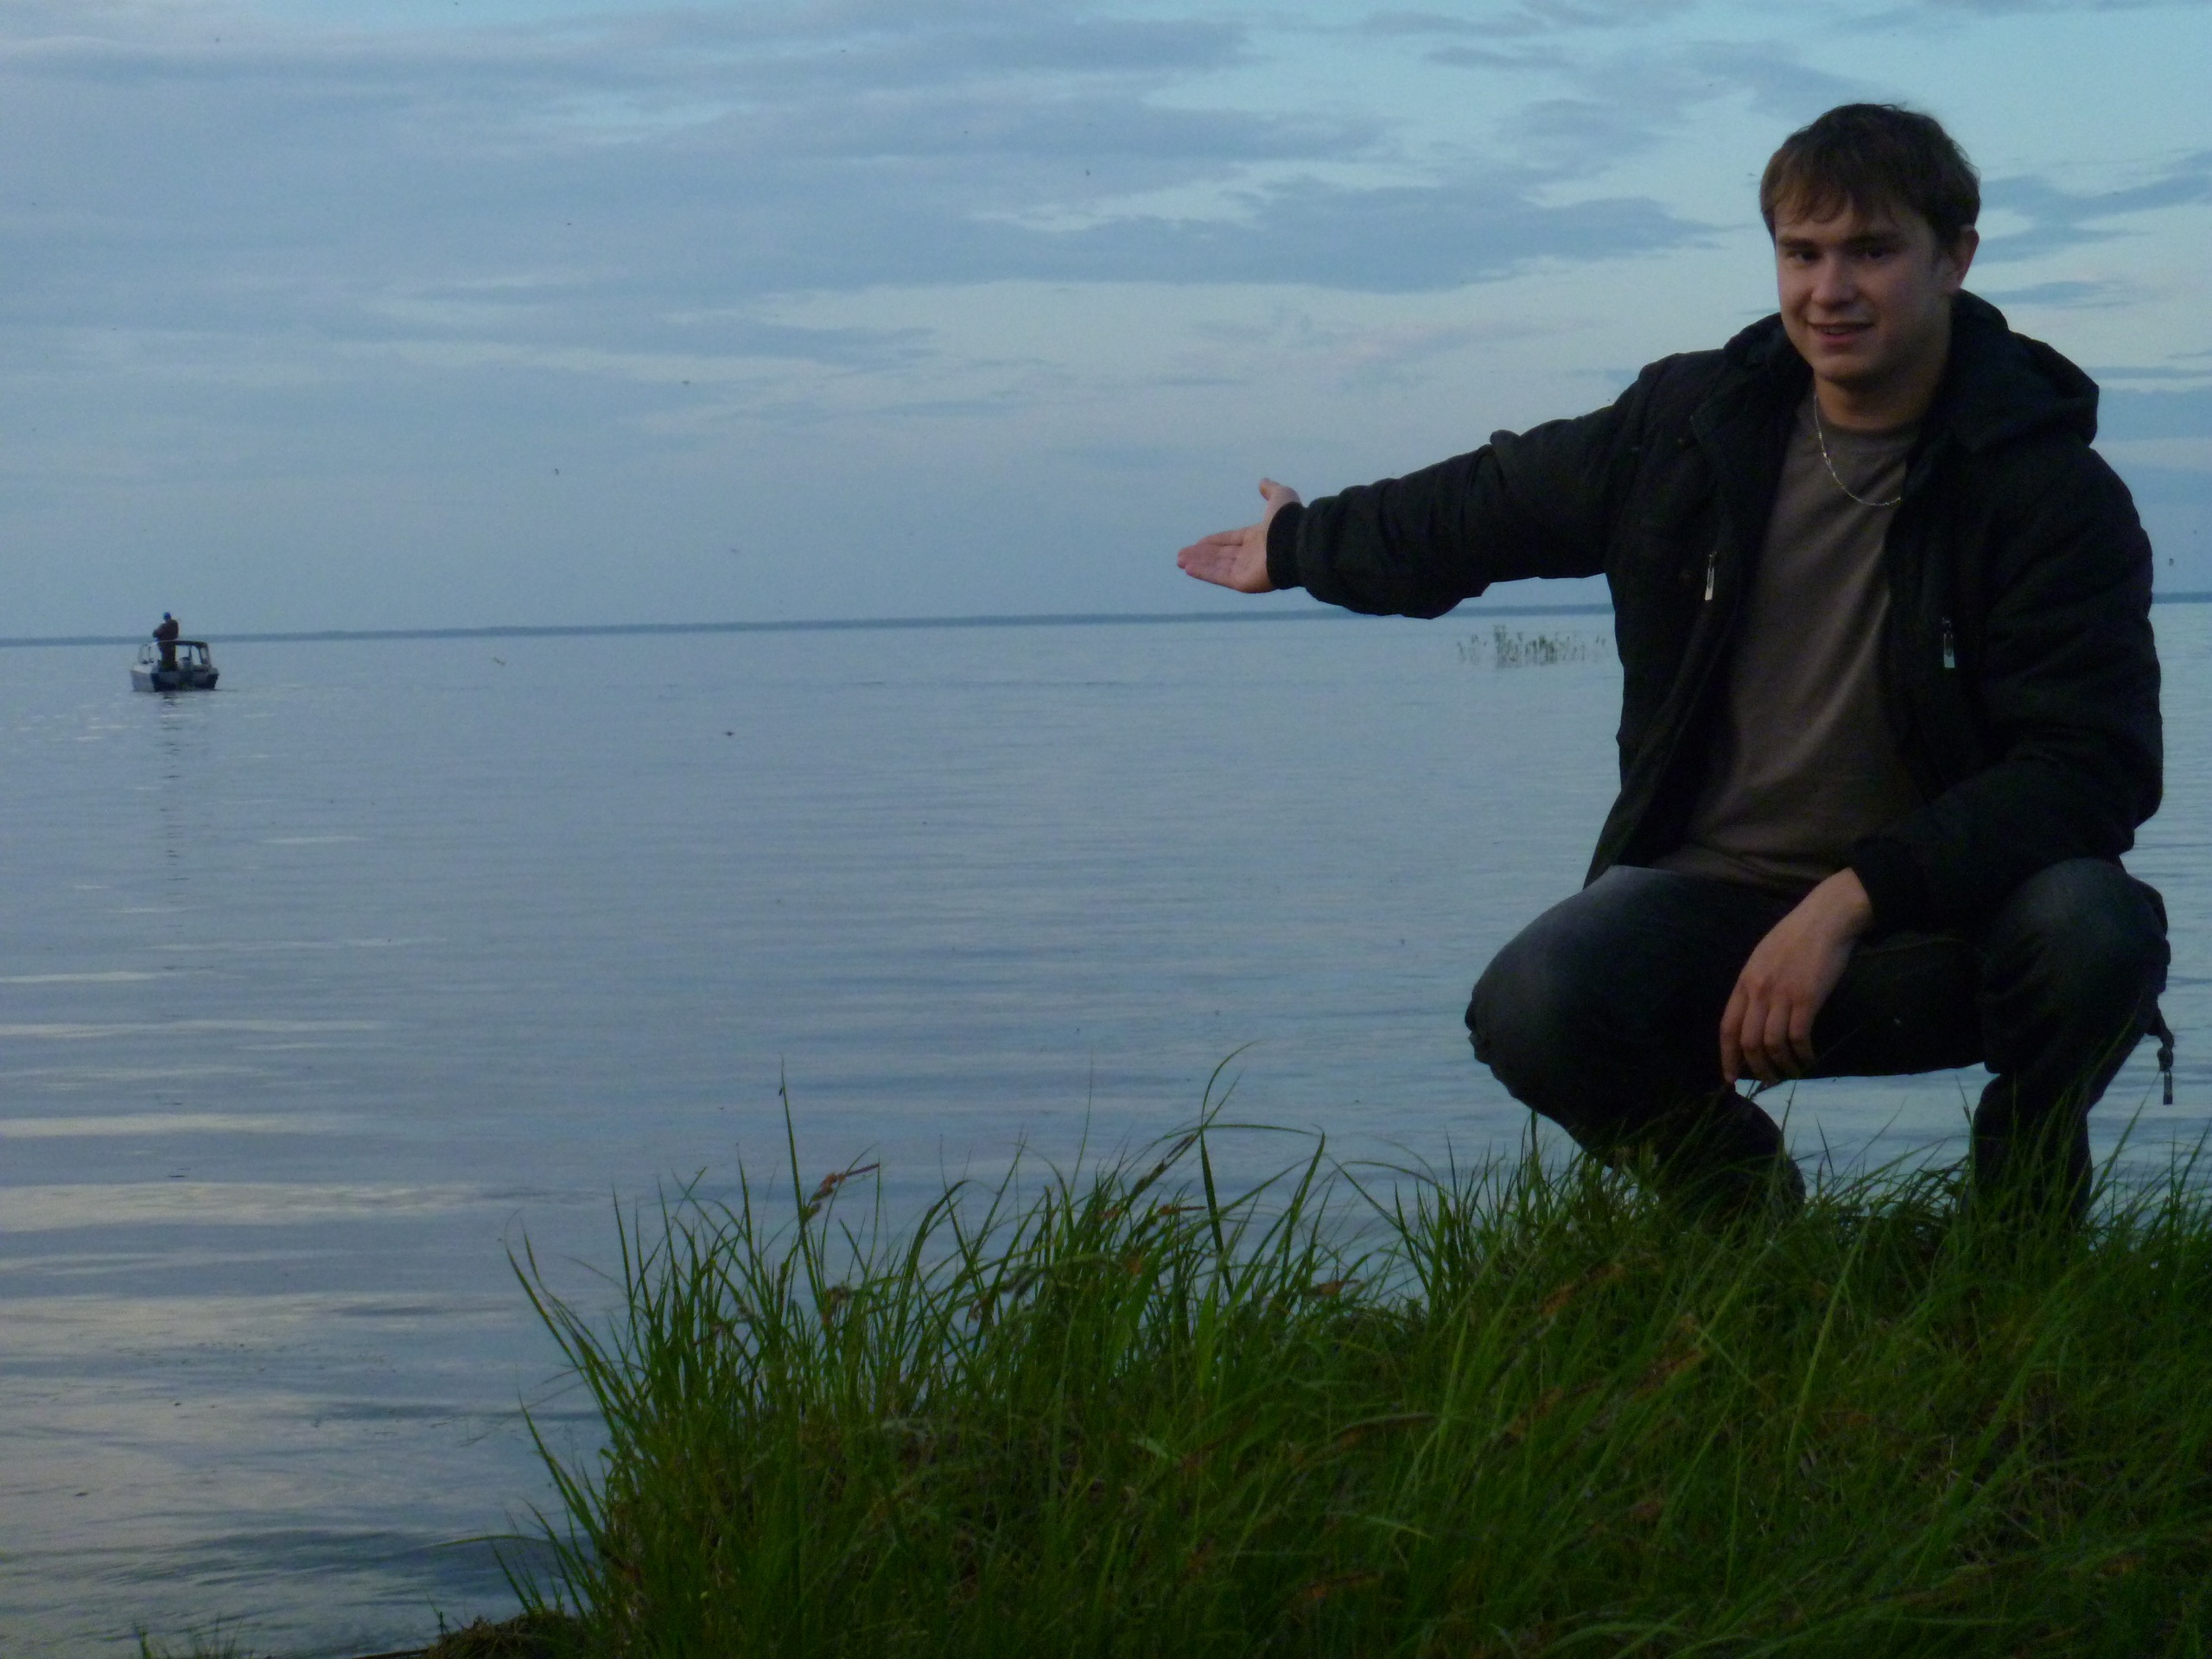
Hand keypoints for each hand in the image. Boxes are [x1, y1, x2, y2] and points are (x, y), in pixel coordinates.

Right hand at [1176, 478, 1301, 592]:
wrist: (1297, 543)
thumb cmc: (1290, 521)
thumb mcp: (1281, 497)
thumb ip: (1271, 490)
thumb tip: (1263, 481)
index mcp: (1258, 538)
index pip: (1231, 540)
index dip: (1214, 541)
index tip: (1199, 542)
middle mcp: (1252, 555)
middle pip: (1221, 555)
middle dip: (1201, 555)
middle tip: (1181, 554)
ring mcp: (1248, 571)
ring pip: (1217, 566)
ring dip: (1198, 563)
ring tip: (1180, 561)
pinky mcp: (1244, 583)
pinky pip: (1220, 577)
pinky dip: (1204, 573)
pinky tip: (1189, 568)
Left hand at [1720, 868, 1872, 1085]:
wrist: (1825, 919)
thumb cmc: (1796, 936)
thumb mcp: (1763, 958)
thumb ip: (1755, 986)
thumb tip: (1753, 1016)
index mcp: (1744, 981)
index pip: (1728, 1028)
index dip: (1727, 1057)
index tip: (1731, 1078)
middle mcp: (1758, 991)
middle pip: (1748, 1042)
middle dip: (1756, 1069)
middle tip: (1768, 1082)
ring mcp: (1781, 995)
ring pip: (1772, 1044)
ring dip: (1782, 1066)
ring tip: (1791, 1074)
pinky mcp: (1806, 999)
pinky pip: (1798, 1037)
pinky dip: (1802, 1054)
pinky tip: (1808, 1059)